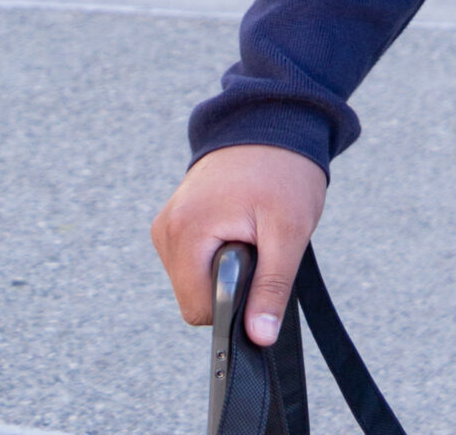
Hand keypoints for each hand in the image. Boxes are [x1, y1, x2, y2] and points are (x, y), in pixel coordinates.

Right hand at [151, 143, 327, 344]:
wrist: (276, 117)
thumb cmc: (285, 169)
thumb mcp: (289, 231)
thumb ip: (271, 287)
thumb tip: (259, 338)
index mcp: (186, 232)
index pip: (198, 309)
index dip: (232, 305)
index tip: (259, 274)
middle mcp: (166, 228)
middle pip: (194, 295)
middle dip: (229, 281)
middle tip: (258, 241)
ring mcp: (168, 222)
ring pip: (194, 278)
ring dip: (224, 265)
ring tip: (250, 226)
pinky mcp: (176, 218)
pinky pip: (194, 257)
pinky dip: (217, 250)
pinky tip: (239, 222)